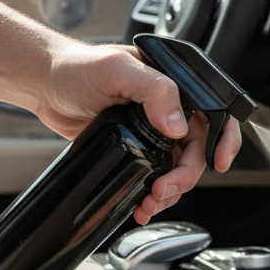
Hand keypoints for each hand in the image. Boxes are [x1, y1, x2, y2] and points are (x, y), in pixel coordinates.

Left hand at [36, 40, 241, 224]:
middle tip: (165, 188)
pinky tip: (143, 203)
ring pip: (179, 169)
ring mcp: (155, 132)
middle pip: (198, 151)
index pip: (214, 114)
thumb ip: (154, 90)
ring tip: (151, 202)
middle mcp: (170, 109)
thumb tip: (178, 125)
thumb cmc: (76, 66)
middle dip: (185, 176)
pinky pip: (157, 176)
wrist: (44, 85)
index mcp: (175, 86)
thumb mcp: (118, 70)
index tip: (219, 163)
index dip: (224, 140)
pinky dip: (153, 194)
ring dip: (171, 191)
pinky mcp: (138, 150)